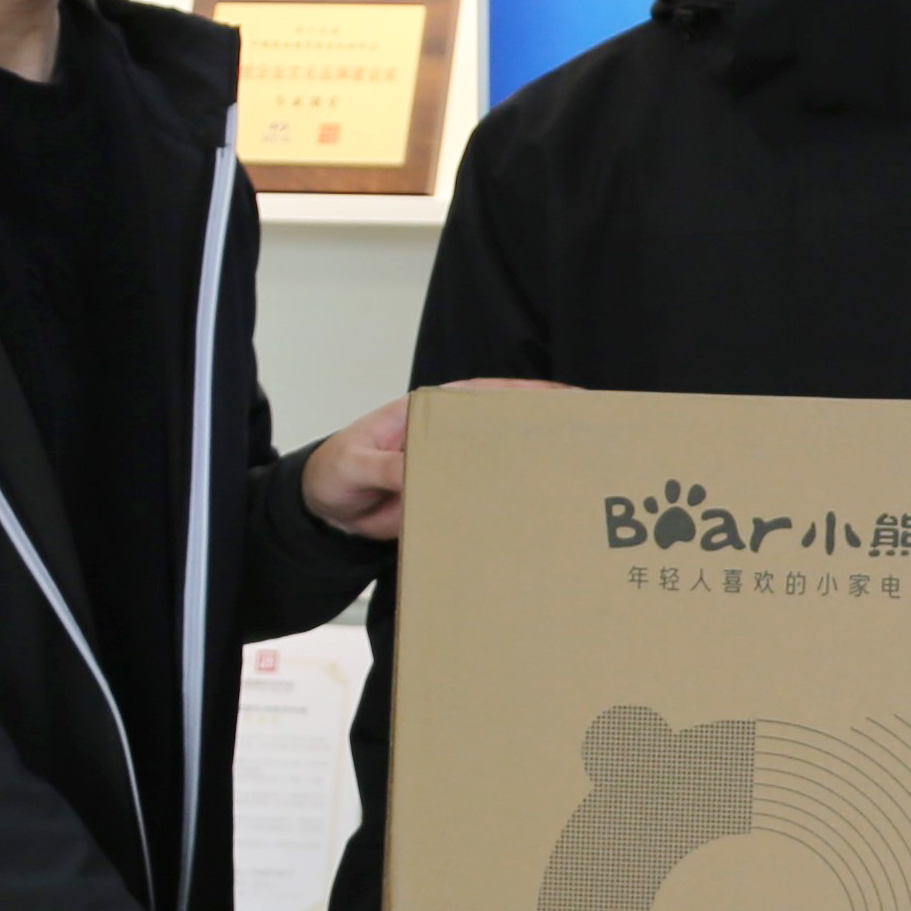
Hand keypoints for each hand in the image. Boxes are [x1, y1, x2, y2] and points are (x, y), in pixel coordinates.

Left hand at [299, 378, 570, 542]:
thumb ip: (386, 466)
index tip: (569, 399)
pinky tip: (536, 515)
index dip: (528, 395)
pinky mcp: (452, 501)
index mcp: (430, 412)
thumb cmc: (335, 473)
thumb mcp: (353, 463)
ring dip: (533, 472)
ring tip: (575, 480)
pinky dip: (509, 506)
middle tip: (586, 441)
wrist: (324, 515)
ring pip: (501, 467)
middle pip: (505, 428)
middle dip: (545, 431)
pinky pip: (486, 501)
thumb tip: (418, 470)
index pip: (486, 395)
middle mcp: (450, 437)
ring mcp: (455, 470)